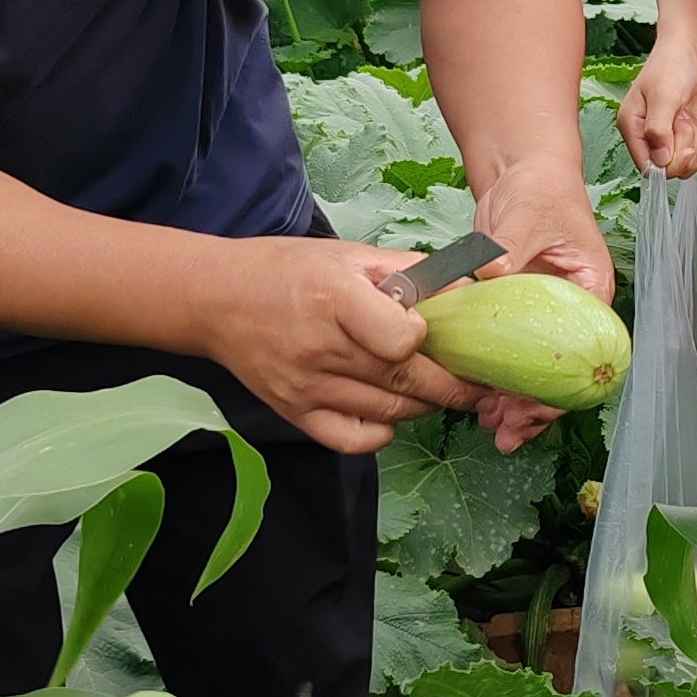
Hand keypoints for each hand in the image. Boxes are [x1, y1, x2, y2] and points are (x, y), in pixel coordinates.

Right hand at [201, 236, 485, 455]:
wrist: (216, 300)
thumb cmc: (288, 272)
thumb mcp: (349, 256)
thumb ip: (409, 272)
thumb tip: (465, 290)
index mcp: (334, 299)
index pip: (402, 339)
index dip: (427, 337)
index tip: (432, 329)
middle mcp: (320, 348)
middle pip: (407, 381)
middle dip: (454, 386)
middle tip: (479, 383)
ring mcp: (307, 387)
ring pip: (391, 412)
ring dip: (426, 405)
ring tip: (439, 390)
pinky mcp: (296, 413)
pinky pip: (354, 440)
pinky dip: (383, 432)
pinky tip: (390, 413)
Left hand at [465, 161, 616, 451]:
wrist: (520, 173)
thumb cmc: (539, 189)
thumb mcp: (527, 215)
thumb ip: (508, 249)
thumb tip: (490, 276)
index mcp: (591, 293)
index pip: (586, 355)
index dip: (561, 389)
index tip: (530, 408)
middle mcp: (570, 312)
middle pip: (561, 374)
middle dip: (533, 408)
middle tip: (502, 431)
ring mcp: (540, 316)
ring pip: (532, 370)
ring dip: (511, 400)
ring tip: (487, 426)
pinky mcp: (512, 314)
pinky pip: (507, 354)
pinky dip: (493, 377)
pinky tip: (475, 397)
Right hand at [618, 38, 696, 178]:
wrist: (694, 48)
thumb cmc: (672, 63)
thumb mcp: (664, 96)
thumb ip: (658, 130)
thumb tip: (659, 161)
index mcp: (631, 124)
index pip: (643, 164)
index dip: (662, 162)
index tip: (674, 144)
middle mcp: (646, 133)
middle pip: (663, 168)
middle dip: (679, 152)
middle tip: (682, 125)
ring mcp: (666, 135)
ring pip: (679, 165)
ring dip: (690, 147)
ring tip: (686, 120)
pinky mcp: (683, 134)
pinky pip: (690, 158)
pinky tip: (694, 128)